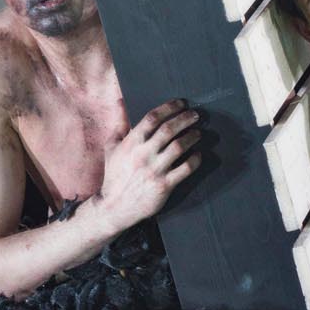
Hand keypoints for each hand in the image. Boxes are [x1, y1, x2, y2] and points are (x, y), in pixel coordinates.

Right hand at [99, 99, 200, 232]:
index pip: (152, 118)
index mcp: (131, 143)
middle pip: (169, 129)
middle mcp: (143, 154)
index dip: (169, 107)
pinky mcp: (164, 186)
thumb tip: (120, 102)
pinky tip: (198, 154)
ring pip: (179, 147)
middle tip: (196, 115)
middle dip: (185, 119)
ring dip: (192, 137)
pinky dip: (195, 159)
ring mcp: (155, 170)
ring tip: (198, 133)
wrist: (115, 207)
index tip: (181, 103)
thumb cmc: (114, 175)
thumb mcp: (111, 148)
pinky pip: (185, 169)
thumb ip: (119, 124)